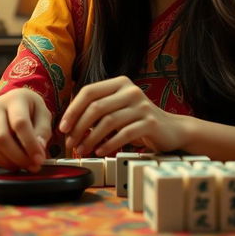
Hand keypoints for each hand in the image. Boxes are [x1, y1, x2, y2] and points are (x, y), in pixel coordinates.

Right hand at [0, 88, 51, 171]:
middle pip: (1, 138)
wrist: (11, 103)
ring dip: (8, 163)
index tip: (39, 159)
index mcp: (14, 99)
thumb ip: (43, 131)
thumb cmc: (29, 110)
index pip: (20, 123)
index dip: (30, 144)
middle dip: (18, 157)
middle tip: (32, 166)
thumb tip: (38, 150)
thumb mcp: (43, 114)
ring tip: (21, 163)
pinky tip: (6, 161)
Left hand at [58, 76, 185, 155]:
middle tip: (69, 144)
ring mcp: (142, 105)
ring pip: (108, 121)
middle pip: (96, 107)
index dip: (73, 109)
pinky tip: (100, 152)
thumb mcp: (118, 109)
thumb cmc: (137, 120)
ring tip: (82, 150)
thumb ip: (98, 110)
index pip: (89, 91)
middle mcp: (131, 90)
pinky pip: (124, 134)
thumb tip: (68, 124)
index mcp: (119, 83)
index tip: (62, 128)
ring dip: (91, 139)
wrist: (172, 130)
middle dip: (79, 127)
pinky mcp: (150, 122)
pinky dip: (109, 144)